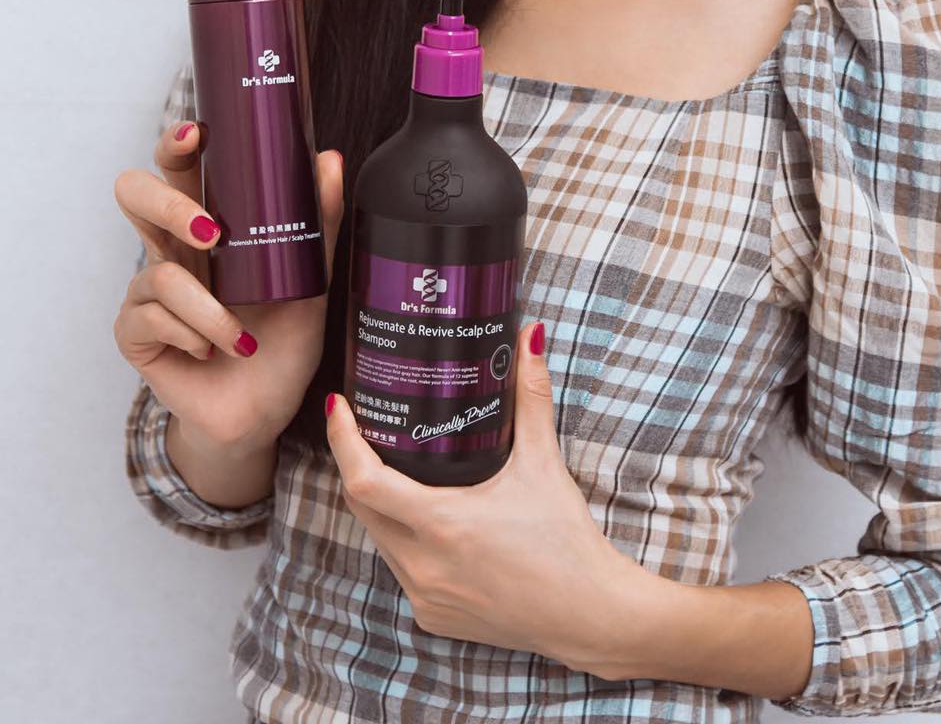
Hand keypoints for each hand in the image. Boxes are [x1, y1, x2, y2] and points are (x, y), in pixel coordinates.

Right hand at [113, 120, 344, 454]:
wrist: (263, 410)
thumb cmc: (282, 339)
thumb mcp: (311, 278)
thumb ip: (319, 222)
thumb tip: (329, 158)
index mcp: (207, 225)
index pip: (178, 167)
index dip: (175, 143)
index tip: (197, 132)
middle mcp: (171, 249)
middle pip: (134, 193)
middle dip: (169, 203)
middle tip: (210, 230)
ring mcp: (146, 289)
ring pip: (159, 272)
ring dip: (210, 310)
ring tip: (243, 337)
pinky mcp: (134, 331)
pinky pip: (152, 318)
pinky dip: (194, 335)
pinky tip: (214, 351)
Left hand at [325, 320, 644, 676]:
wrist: (588, 614)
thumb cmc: (566, 540)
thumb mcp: (544, 463)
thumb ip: (532, 397)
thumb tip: (531, 336)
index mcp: (442, 525)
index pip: (364, 481)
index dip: (343, 441)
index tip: (338, 406)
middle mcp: (423, 566)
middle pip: (362, 507)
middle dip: (354, 464)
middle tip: (362, 425)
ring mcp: (424, 597)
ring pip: (379, 539)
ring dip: (378, 503)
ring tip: (388, 463)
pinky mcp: (433, 616)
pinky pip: (401, 568)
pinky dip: (402, 539)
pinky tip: (422, 518)